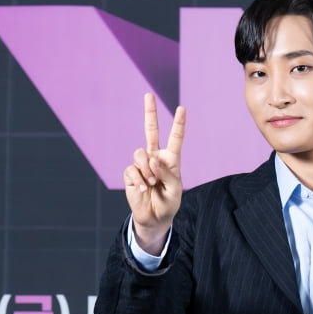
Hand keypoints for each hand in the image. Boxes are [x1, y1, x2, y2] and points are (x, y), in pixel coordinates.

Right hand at [124, 93, 185, 254]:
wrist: (154, 218)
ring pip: (140, 153)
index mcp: (171, 160)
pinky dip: (139, 180)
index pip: (175, 138)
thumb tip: (152, 160)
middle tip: (148, 95)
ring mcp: (142, 165)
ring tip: (151, 183)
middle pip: (151, 131)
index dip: (178, 124)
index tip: (182, 108)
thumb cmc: (169, 203)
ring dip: (146, 169)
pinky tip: (143, 189)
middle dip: (149, 113)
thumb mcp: (175, 189)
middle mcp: (155, 158)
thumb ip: (167, 173)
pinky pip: (132, 169)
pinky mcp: (130, 174)